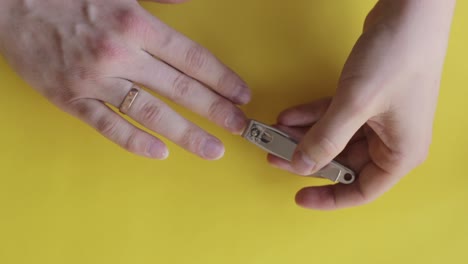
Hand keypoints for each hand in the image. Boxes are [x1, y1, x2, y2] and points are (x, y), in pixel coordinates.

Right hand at [0, 0, 249, 159]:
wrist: (7, 3)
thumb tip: (189, 3)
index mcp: (135, 24)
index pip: (192, 58)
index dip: (221, 78)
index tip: (241, 94)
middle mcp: (120, 54)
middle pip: (180, 88)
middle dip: (215, 110)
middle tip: (239, 126)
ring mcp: (95, 80)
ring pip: (150, 113)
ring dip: (186, 134)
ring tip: (212, 149)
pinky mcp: (71, 98)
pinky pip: (107, 126)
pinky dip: (134, 141)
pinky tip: (159, 152)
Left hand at [268, 0, 455, 209]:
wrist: (410, 11)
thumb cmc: (397, 59)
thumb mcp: (355, 105)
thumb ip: (326, 139)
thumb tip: (301, 165)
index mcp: (400, 153)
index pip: (362, 189)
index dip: (329, 197)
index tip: (300, 195)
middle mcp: (391, 140)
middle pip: (342, 161)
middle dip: (307, 158)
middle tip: (276, 157)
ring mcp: (378, 118)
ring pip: (335, 137)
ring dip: (304, 135)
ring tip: (273, 134)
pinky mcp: (367, 99)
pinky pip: (334, 116)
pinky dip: (312, 116)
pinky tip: (287, 116)